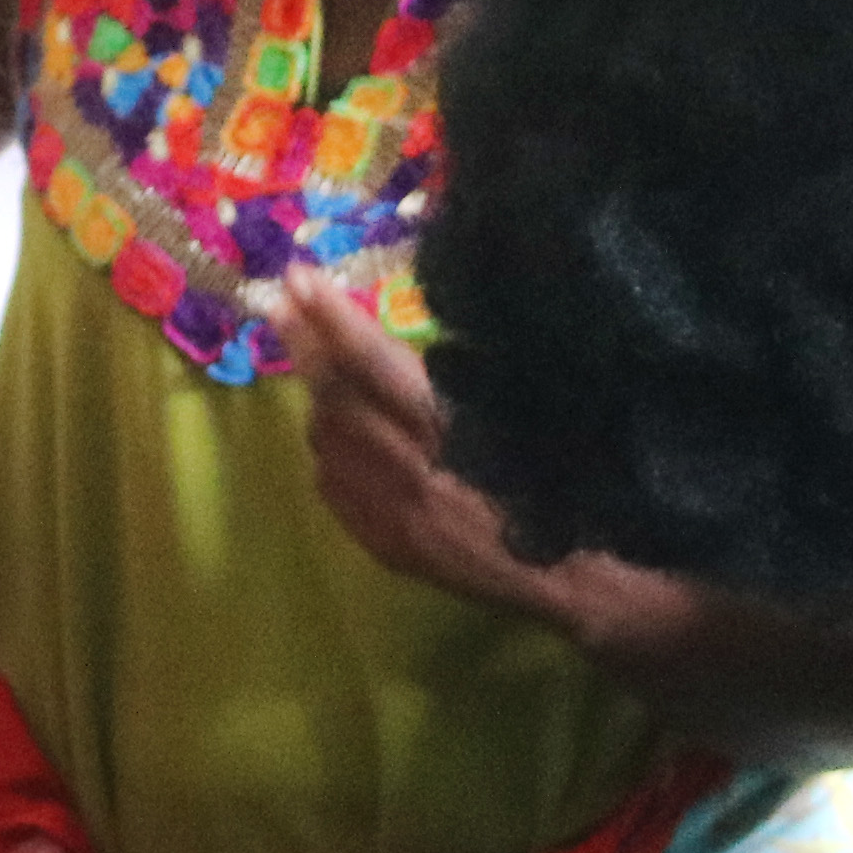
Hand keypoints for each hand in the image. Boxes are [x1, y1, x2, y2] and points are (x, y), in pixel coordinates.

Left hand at [258, 278, 545, 615]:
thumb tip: (401, 344)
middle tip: (280, 301)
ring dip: (321, 397)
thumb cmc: (568, 485)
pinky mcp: (384, 544)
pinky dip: (333, 451)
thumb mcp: (525, 414)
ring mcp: (389, 512)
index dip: (332, 316)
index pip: (372, 360)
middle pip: (335, 396)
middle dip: (305, 343)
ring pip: (327, 439)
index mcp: (448, 428)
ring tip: (320, 364)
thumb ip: (459, 381)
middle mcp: (407, 468)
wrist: (572, 575)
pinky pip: (335, 486)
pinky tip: (345, 436)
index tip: (299, 277)